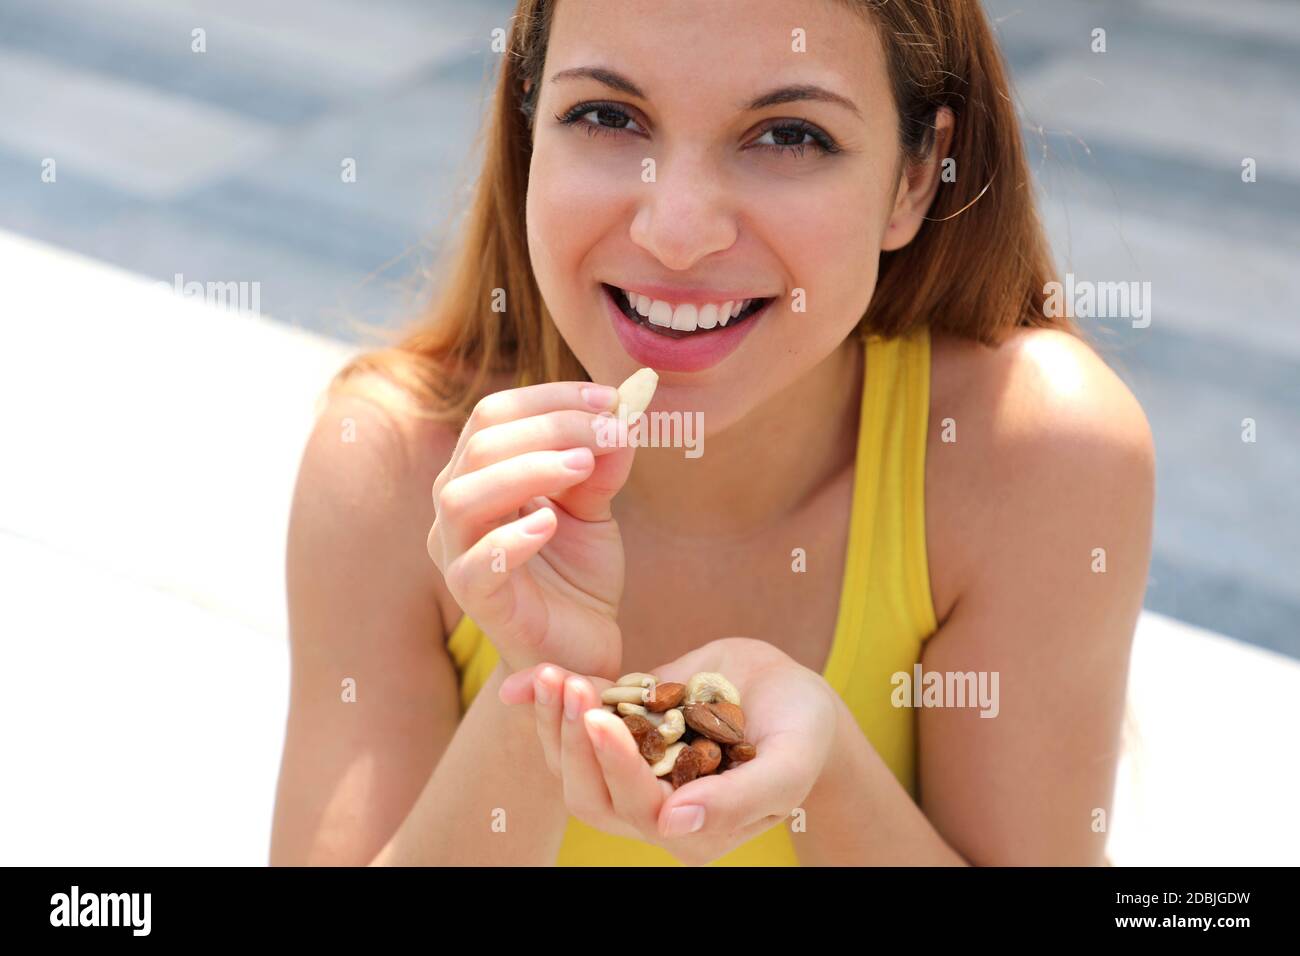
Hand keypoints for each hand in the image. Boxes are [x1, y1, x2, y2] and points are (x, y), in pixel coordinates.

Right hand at [427, 382, 635, 678]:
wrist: (581, 646)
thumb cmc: (576, 573)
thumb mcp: (594, 507)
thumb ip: (601, 463)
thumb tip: (622, 414)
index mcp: (477, 476)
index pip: (495, 415)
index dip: (552, 399)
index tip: (611, 400)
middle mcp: (456, 509)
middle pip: (481, 445)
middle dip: (551, 427)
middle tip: (608, 432)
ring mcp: (457, 555)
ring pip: (462, 497)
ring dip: (527, 470)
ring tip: (582, 467)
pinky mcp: (475, 601)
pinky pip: (475, 565)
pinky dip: (510, 539)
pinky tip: (550, 524)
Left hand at [499, 638, 839, 865]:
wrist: (792, 694)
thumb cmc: (803, 732)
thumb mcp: (789, 764)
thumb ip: (740, 800)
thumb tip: (674, 825)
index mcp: (693, 829)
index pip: (639, 807)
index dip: (615, 766)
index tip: (600, 717)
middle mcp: (653, 809)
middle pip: (591, 794)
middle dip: (575, 741)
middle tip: (570, 686)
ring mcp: (632, 771)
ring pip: (572, 766)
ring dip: (555, 722)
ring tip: (551, 674)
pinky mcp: (620, 734)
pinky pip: (574, 728)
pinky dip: (550, 705)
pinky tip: (533, 676)